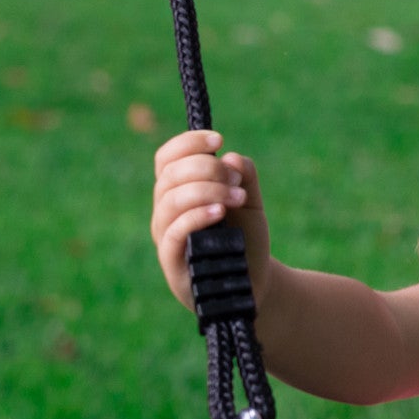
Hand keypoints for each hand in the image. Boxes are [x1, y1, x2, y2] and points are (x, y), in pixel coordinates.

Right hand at [148, 129, 268, 310]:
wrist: (254, 279)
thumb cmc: (245, 238)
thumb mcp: (250, 200)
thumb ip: (244, 174)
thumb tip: (230, 157)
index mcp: (177, 191)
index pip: (167, 158)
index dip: (188, 142)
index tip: (218, 139)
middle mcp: (165, 211)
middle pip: (170, 174)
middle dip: (207, 167)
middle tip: (236, 180)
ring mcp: (165, 236)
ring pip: (171, 200)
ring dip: (207, 189)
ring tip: (236, 197)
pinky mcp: (171, 262)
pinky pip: (173, 231)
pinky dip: (196, 216)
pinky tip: (219, 212)